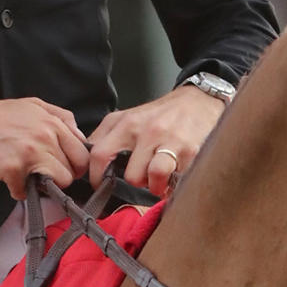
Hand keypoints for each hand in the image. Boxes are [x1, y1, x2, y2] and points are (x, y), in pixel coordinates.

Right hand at [0, 94, 89, 199]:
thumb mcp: (33, 105)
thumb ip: (60, 117)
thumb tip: (79, 136)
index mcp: (52, 123)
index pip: (82, 154)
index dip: (75, 166)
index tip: (63, 168)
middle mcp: (45, 137)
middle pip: (72, 172)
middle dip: (59, 176)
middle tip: (43, 174)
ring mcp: (30, 153)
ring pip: (57, 183)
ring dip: (43, 185)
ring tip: (28, 177)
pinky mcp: (13, 169)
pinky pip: (25, 192)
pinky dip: (17, 190)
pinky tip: (9, 179)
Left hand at [87, 85, 225, 195]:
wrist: (199, 100)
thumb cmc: (161, 114)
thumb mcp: (129, 116)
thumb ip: (106, 135)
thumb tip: (86, 158)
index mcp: (127, 123)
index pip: (100, 155)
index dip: (97, 177)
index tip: (101, 185)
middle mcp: (147, 131)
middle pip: (131, 175)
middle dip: (137, 183)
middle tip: (143, 178)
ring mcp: (170, 141)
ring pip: (154, 178)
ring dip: (156, 186)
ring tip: (159, 181)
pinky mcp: (191, 150)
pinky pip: (178, 179)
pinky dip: (175, 184)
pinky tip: (175, 176)